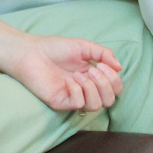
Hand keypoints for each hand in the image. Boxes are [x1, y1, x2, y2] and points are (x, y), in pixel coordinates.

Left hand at [5, 33, 125, 113]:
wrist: (32, 52)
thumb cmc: (55, 48)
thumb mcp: (85, 46)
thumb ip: (104, 54)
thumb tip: (120, 67)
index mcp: (93, 77)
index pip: (115, 88)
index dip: (114, 79)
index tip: (103, 65)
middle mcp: (86, 89)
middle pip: (110, 100)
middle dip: (106, 84)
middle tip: (94, 70)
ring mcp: (74, 97)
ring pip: (96, 106)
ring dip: (92, 88)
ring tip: (79, 75)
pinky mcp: (61, 102)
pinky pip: (78, 104)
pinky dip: (77, 90)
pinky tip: (69, 80)